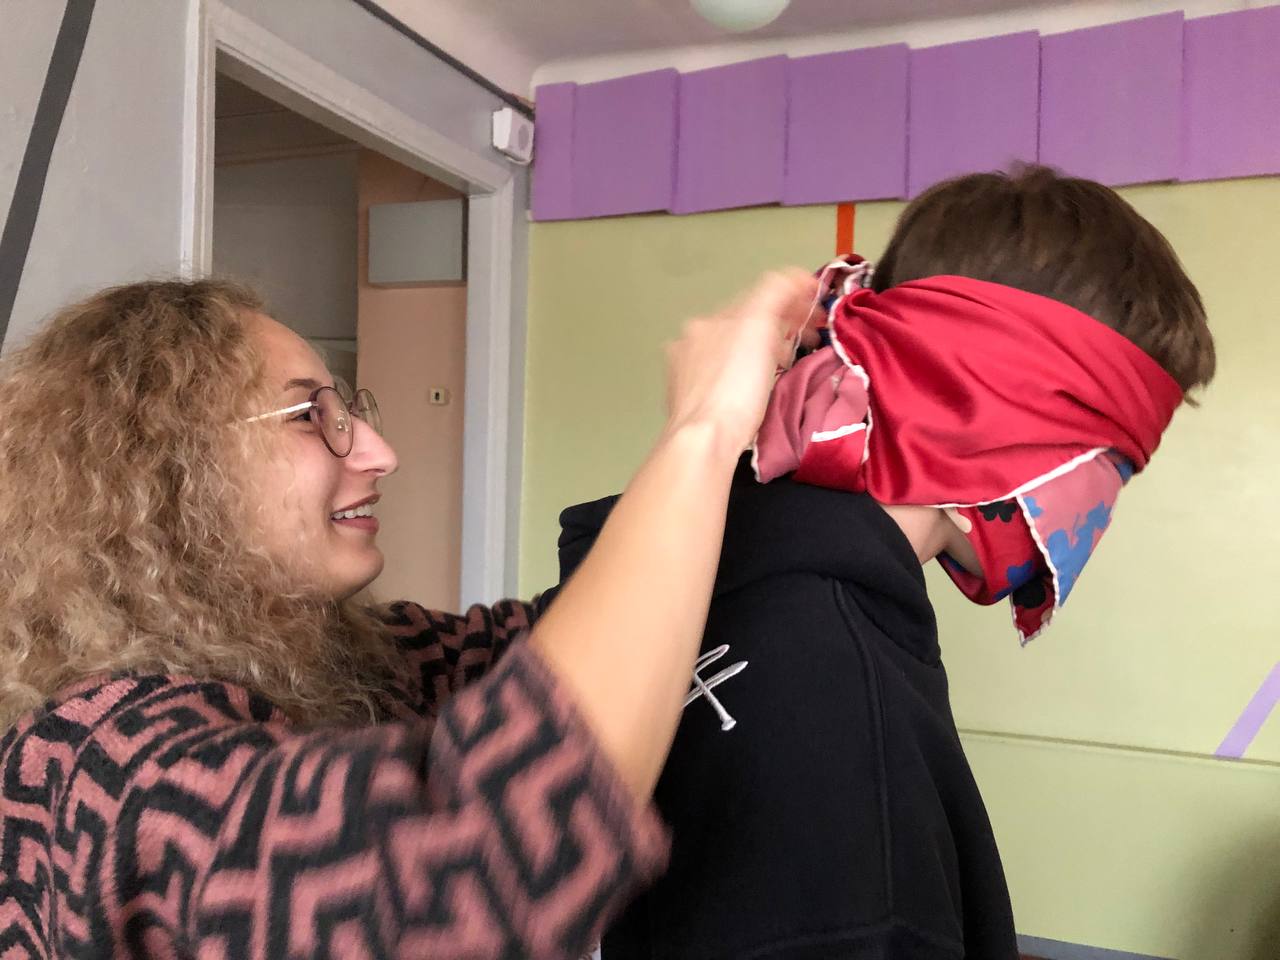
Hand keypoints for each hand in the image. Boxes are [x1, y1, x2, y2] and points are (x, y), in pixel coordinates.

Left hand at [664, 269, 819, 455]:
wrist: (705, 440)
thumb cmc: (736, 385)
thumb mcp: (757, 325)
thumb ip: (775, 291)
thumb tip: (794, 277)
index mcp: (707, 321)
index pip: (758, 298)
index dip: (794, 301)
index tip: (819, 316)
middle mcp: (692, 341)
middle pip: (746, 323)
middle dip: (780, 326)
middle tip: (808, 342)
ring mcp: (687, 372)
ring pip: (734, 350)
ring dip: (762, 349)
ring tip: (784, 364)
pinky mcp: (689, 401)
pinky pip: (724, 377)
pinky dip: (743, 373)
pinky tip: (754, 387)